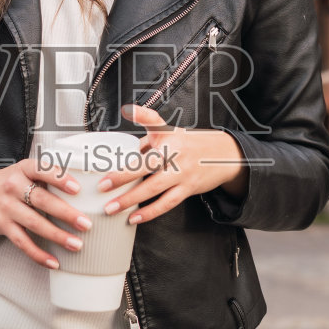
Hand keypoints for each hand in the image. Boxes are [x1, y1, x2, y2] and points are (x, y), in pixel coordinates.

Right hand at [0, 157, 91, 267]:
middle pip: (42, 200)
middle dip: (66, 213)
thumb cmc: (10, 183)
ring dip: (57, 235)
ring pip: (34, 223)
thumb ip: (47, 177)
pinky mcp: (3, 226)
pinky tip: (53, 262)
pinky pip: (23, 242)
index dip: (59, 179)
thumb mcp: (24, 172)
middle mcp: (14, 187)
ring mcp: (7, 207)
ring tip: (76, 244)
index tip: (77, 189)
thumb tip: (82, 190)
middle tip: (85, 223)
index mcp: (23, 169)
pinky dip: (38, 254)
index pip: (42, 170)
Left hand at [96, 103, 248, 224]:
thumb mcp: (170, 134)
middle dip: (123, 176)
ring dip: (131, 200)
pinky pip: (166, 203)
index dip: (142, 115)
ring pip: (154, 188)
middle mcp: (176, 152)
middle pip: (147, 164)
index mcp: (168, 135)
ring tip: (111, 209)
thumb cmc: (191, 144)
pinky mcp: (188, 188)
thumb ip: (145, 142)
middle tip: (103, 186)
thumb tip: (121, 154)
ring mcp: (182, 172)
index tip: (130, 111)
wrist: (226, 156)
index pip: (154, 122)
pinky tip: (133, 218)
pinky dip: (149, 212)